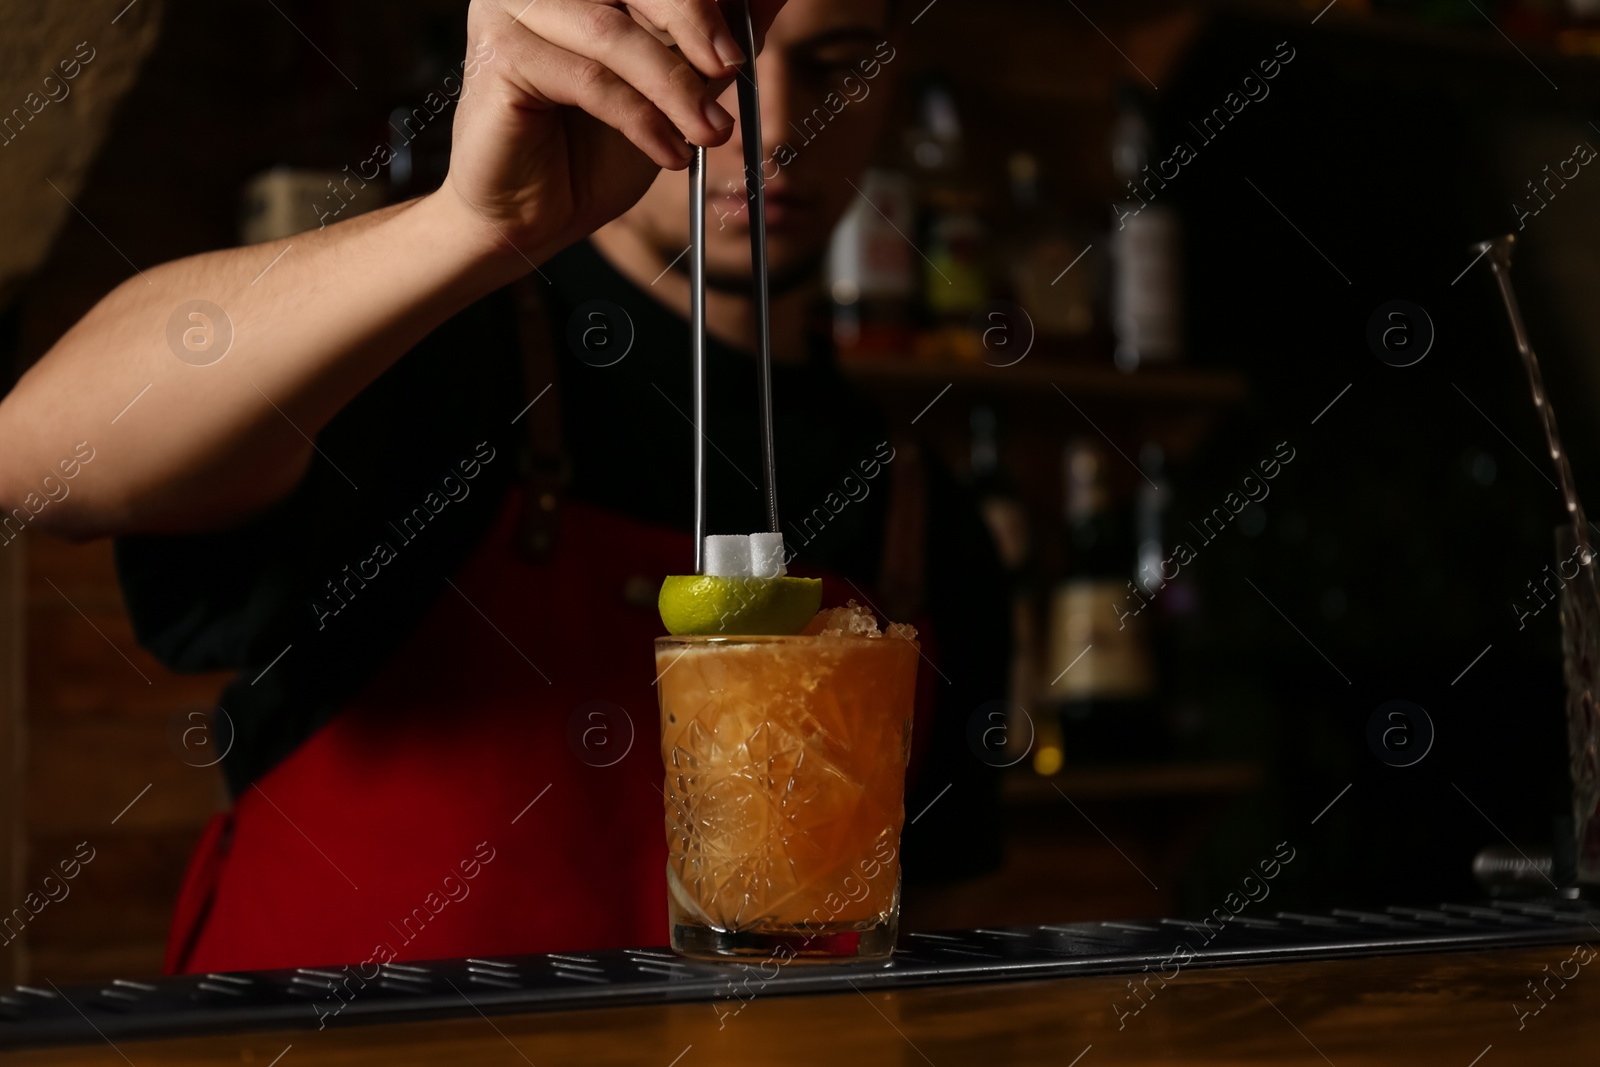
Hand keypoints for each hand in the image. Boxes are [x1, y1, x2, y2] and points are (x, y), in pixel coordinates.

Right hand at [439, 0, 784, 262]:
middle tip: (734, 67)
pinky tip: (669, 151)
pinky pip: (590, 81)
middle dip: (697, 23)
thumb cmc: (592, 153)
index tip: (746, 33)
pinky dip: (641, 119)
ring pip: (614, 34)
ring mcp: (512, 11)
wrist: (533, 218)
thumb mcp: (672, 92)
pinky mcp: (500, 56)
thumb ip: (713, 44)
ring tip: (708, 133)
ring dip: (674, 87)